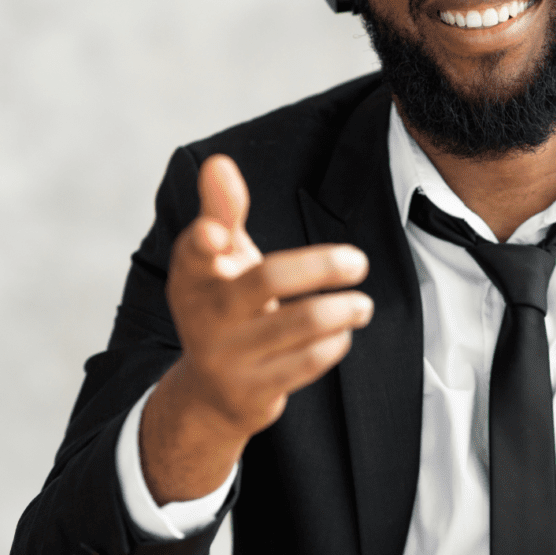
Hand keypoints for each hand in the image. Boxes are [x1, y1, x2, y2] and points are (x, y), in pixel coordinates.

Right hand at [142, 154, 371, 502]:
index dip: (205, 240)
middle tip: (358, 262)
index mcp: (193, 276)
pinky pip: (305, 363)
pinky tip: (342, 333)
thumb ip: (222, 209)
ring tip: (362, 304)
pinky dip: (334, 343)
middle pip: (266, 281)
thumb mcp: (218, 258)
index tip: (217, 233)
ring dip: (342, 310)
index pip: (195, 251)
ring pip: (298, 325)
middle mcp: (203, 316)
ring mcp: (226, 357)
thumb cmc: (225, 306)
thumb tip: (219, 162)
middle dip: (322, 266)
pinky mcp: (251, 392)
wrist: (210, 391)